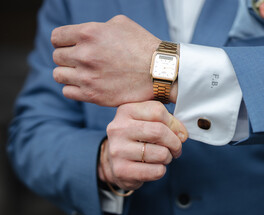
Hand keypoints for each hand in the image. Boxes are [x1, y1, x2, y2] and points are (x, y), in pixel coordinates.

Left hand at [51, 15, 166, 106]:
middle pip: (57, 57)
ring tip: (83, 74)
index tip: (70, 46)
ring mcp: (88, 77)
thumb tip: (84, 35)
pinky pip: (67, 92)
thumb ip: (97, 27)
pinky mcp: (94, 95)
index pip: (56, 37)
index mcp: (89, 33)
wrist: (160, 72)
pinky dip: (73, 88)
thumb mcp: (121, 24)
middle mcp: (84, 55)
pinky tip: (86, 85)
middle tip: (81, 61)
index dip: (62, 41)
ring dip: (68, 74)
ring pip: (59, 75)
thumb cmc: (143, 46)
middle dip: (67, 57)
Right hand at [98, 101, 187, 189]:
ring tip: (161, 157)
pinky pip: (156, 171)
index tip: (176, 132)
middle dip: (175, 143)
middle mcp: (118, 128)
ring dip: (168, 157)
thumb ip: (167, 121)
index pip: (158, 111)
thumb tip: (182, 134)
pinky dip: (161, 170)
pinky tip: (153, 167)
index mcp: (126, 110)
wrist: (114, 161)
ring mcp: (118, 150)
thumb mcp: (148, 121)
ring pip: (161, 154)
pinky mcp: (122, 170)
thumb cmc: (137, 138)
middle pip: (159, 132)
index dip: (173, 124)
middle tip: (175, 148)